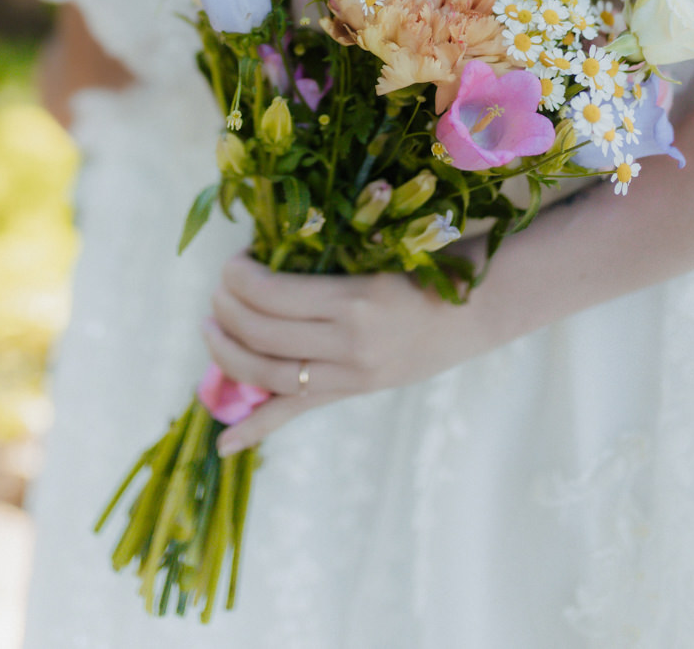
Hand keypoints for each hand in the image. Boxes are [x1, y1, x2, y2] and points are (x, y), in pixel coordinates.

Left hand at [201, 249, 489, 454]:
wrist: (483, 309)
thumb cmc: (430, 262)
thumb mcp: (382, 249)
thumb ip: (330, 256)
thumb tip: (268, 250)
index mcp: (356, 299)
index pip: (273, 294)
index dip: (240, 278)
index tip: (234, 261)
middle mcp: (351, 343)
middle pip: (264, 334)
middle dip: (227, 310)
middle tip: (217, 292)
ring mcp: (352, 374)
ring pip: (271, 375)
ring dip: (229, 355)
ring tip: (210, 331)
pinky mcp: (355, 391)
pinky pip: (297, 413)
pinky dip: (258, 429)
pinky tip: (224, 444)